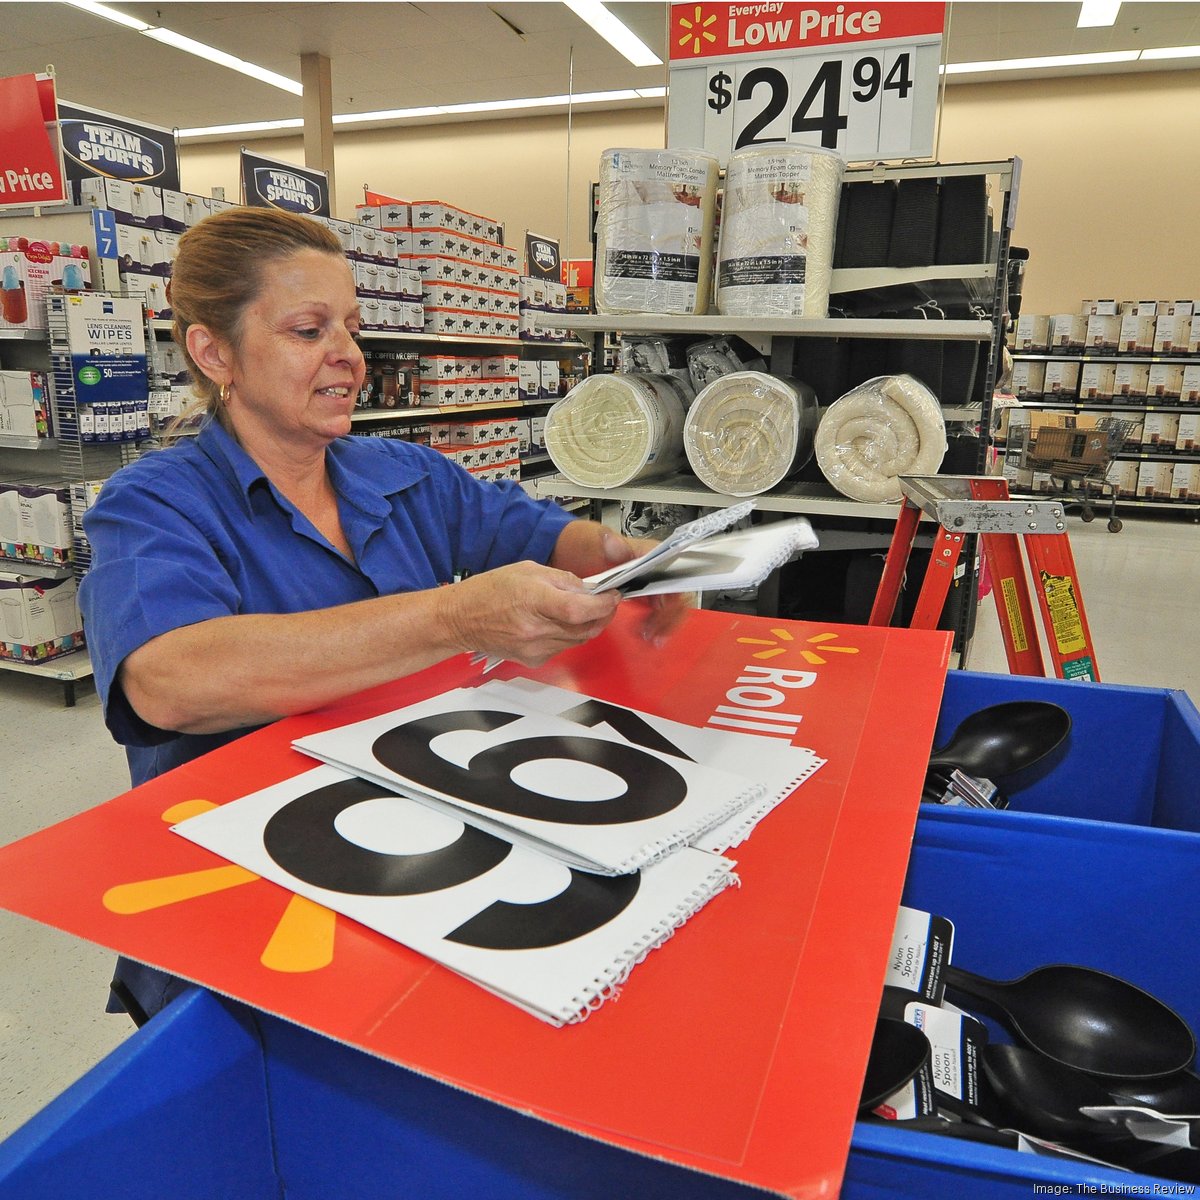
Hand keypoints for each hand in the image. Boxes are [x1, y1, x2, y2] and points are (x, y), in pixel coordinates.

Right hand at [436, 560, 620, 666]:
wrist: (461, 619)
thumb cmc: (489, 592)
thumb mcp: (528, 571)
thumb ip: (562, 580)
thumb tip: (589, 589)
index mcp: (533, 601)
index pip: (580, 610)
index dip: (603, 604)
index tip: (613, 596)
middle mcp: (535, 630)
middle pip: (585, 628)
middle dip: (602, 615)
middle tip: (605, 602)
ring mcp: (534, 649)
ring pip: (578, 640)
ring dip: (587, 625)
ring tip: (581, 609)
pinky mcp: (533, 660)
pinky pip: (563, 648)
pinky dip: (570, 635)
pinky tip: (559, 623)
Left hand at [550, 523, 693, 648]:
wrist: (565, 553)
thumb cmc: (580, 543)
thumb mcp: (588, 539)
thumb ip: (603, 542)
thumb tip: (617, 546)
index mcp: (646, 552)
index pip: (674, 570)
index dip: (672, 591)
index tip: (660, 609)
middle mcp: (651, 567)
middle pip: (675, 591)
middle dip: (669, 615)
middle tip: (655, 633)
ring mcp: (646, 581)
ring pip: (667, 604)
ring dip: (663, 623)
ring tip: (650, 638)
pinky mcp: (638, 594)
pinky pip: (654, 610)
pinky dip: (653, 624)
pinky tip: (644, 634)